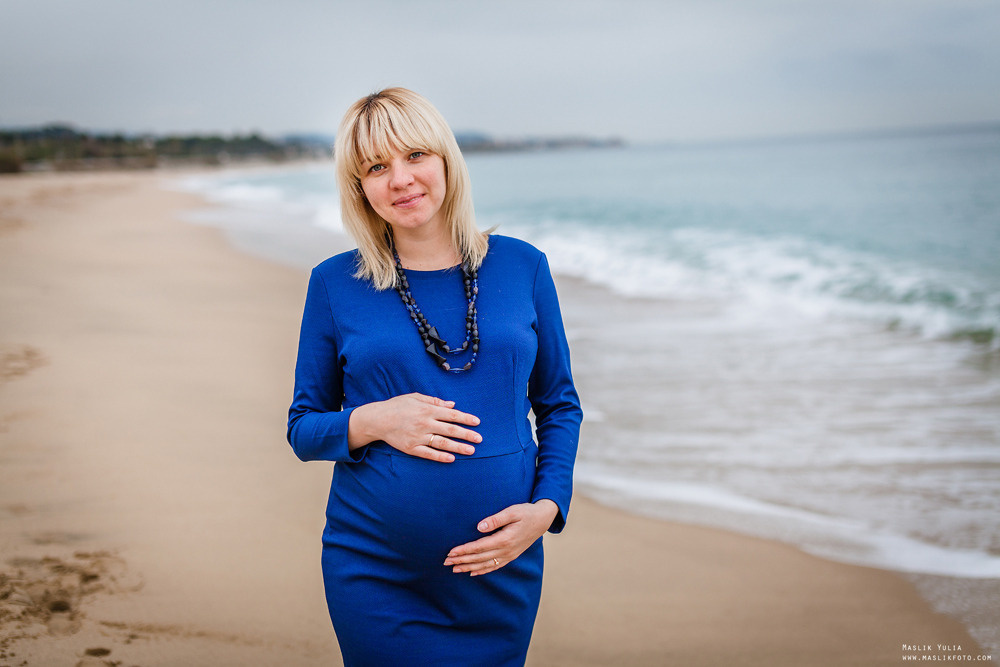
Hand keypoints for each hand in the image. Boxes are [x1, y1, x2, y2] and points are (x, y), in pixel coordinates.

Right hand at [348, 393, 481, 461]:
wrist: (377, 419)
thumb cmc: (397, 406)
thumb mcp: (415, 397)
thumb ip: (434, 401)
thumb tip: (452, 405)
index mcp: (427, 410)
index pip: (451, 415)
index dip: (466, 418)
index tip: (477, 422)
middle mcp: (424, 423)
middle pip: (450, 430)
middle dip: (466, 434)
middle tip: (479, 439)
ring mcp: (418, 437)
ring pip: (442, 443)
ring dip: (458, 447)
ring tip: (470, 450)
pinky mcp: (411, 448)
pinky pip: (428, 454)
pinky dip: (440, 456)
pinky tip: (451, 459)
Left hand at [443, 499, 558, 575]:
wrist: (543, 519)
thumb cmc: (527, 512)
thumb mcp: (512, 511)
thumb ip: (496, 519)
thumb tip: (479, 527)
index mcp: (505, 539)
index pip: (479, 547)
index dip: (464, 550)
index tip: (450, 552)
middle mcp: (506, 550)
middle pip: (479, 558)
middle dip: (462, 560)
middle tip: (446, 562)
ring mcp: (509, 555)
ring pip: (485, 564)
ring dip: (469, 567)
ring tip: (454, 569)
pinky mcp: (511, 556)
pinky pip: (495, 566)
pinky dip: (483, 570)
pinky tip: (473, 573)